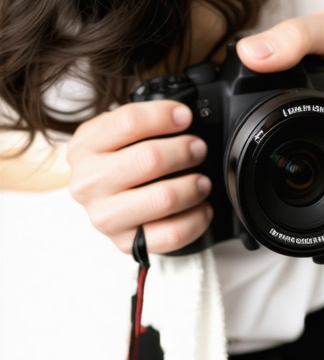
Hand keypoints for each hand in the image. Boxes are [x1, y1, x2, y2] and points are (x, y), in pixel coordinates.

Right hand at [67, 100, 212, 253]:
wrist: (101, 201)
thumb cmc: (117, 162)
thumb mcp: (114, 134)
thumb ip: (142, 123)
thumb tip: (184, 116)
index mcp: (85, 148)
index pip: (129, 122)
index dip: (164, 116)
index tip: (185, 117)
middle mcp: (90, 183)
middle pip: (149, 159)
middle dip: (184, 150)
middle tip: (198, 149)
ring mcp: (106, 217)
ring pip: (165, 198)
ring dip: (194, 186)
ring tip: (202, 181)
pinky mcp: (127, 243)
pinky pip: (173, 233)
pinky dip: (197, 218)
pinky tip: (202, 207)